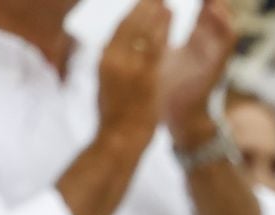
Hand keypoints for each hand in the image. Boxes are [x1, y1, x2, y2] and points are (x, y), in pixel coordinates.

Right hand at [98, 0, 169, 146]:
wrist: (118, 140)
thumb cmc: (113, 115)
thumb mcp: (106, 83)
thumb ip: (113, 62)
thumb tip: (116, 44)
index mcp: (104, 60)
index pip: (119, 27)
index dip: (132, 10)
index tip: (142, 0)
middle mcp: (115, 59)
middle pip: (131, 23)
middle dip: (145, 5)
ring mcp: (130, 68)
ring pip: (144, 30)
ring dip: (155, 12)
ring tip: (165, 1)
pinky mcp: (145, 77)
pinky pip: (155, 46)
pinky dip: (162, 28)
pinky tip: (169, 16)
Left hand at [163, 0, 236, 149]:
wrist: (170, 118)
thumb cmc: (165, 88)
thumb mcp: (161, 54)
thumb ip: (160, 33)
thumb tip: (153, 10)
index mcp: (196, 44)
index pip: (204, 14)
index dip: (204, 0)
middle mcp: (208, 49)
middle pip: (217, 17)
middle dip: (213, 1)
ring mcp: (213, 59)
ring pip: (225, 28)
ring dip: (221, 10)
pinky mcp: (214, 70)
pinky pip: (224, 47)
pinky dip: (224, 28)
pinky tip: (217, 13)